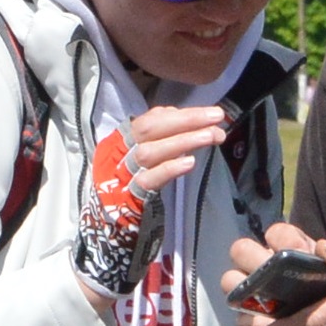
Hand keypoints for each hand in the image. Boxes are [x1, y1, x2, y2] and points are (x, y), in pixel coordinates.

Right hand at [114, 103, 233, 199]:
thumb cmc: (133, 175)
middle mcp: (123, 149)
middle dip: (185, 121)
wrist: (109, 213)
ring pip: (151, 152)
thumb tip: (192, 118)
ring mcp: (126, 171)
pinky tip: (190, 163)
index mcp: (126, 136)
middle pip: (150, 129)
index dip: (183, 115)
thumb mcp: (144, 150)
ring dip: (183, 141)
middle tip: (217, 117)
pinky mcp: (132, 194)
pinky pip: (150, 179)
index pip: (153, 119)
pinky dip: (170, 168)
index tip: (213, 113)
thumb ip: (163, 133)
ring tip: (211, 136)